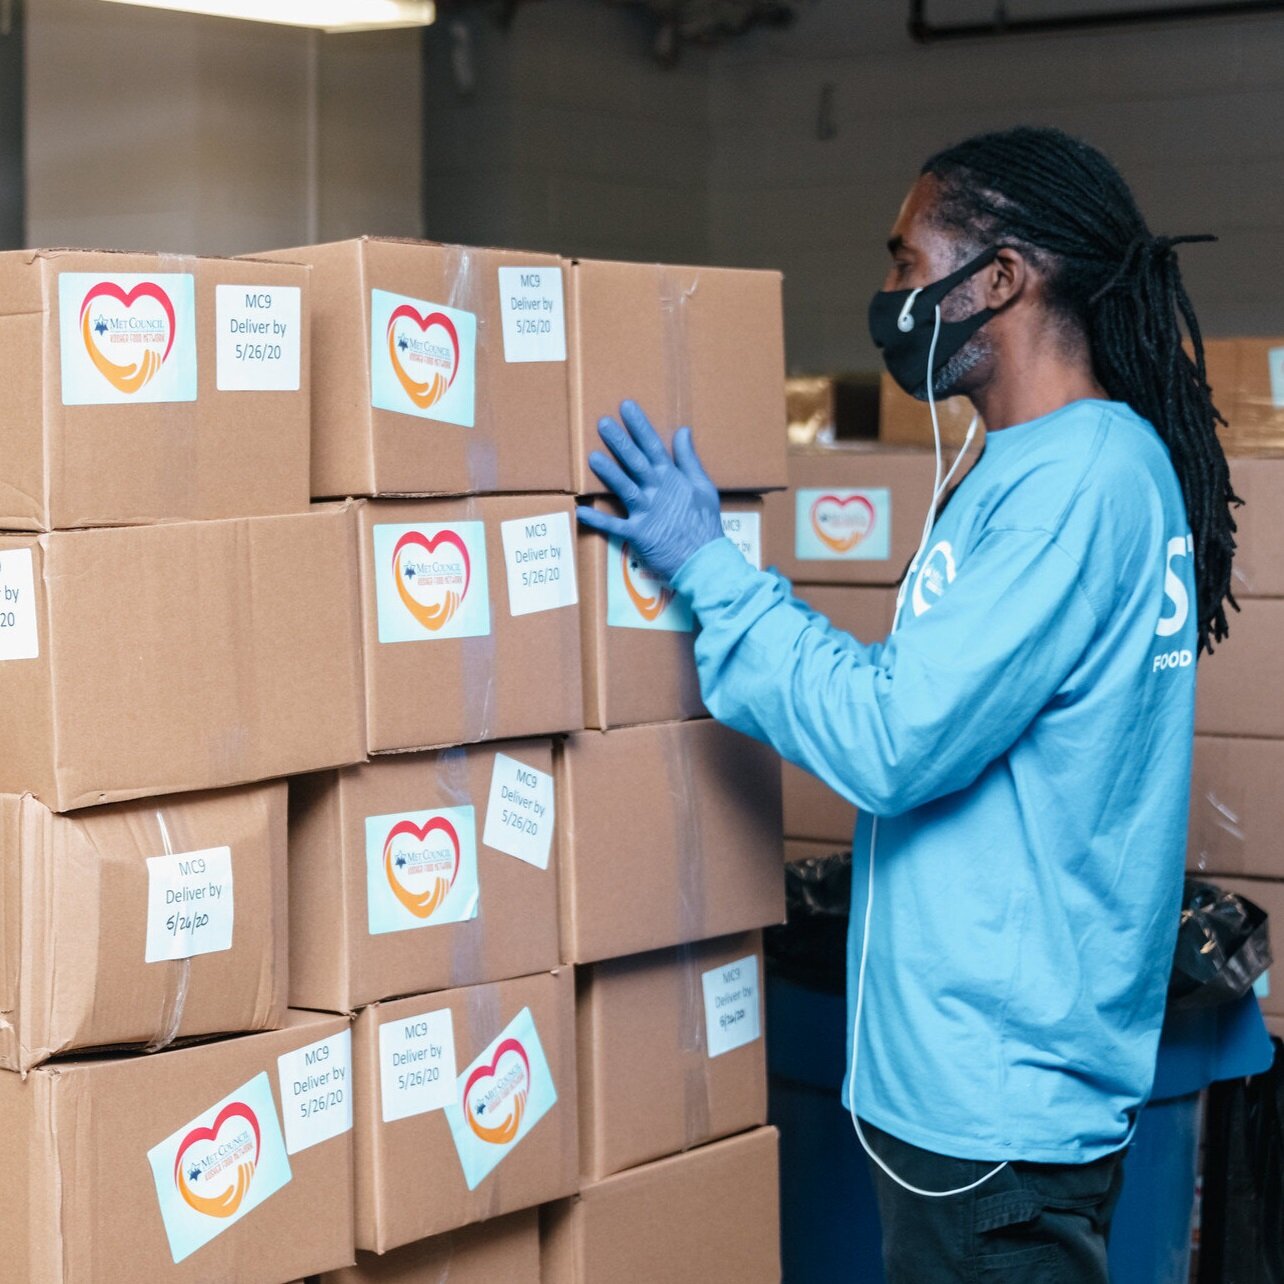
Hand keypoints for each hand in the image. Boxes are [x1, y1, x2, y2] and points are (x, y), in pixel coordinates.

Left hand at [576, 400, 722, 582]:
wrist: (705, 560)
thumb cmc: (705, 525)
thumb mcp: (704, 488)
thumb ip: (689, 460)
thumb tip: (683, 431)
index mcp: (672, 479)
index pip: (654, 447)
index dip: (639, 426)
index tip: (626, 407)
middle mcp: (657, 492)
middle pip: (635, 462)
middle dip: (619, 442)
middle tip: (602, 423)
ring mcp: (647, 513)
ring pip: (624, 488)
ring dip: (608, 473)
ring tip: (592, 457)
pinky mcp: (638, 534)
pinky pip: (614, 526)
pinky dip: (598, 520)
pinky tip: (582, 511)